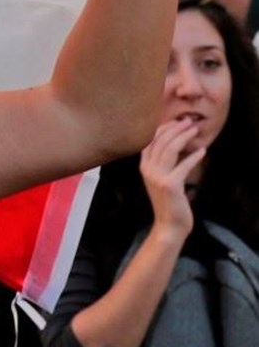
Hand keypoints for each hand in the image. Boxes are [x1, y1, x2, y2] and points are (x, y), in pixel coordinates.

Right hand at [140, 118, 205, 239]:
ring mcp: (157, 177)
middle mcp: (147, 169)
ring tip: (195, 130)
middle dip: (176, 128)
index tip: (177, 121)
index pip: (151, 141)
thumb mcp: (159, 179)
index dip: (163, 128)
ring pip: (170, 149)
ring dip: (184, 137)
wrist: (168, 224)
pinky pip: (183, 165)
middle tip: (189, 122)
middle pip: (160, 141)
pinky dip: (194, 157)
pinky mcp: (170, 185)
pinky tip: (202, 151)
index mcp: (143, 166)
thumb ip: (162, 163)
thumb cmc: (168, 201)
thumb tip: (174, 144)